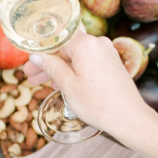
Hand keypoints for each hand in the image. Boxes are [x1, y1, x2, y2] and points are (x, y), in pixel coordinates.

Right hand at [22, 32, 146, 134]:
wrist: (128, 117)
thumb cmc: (97, 103)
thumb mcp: (68, 85)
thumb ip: (51, 67)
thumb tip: (36, 56)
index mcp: (86, 44)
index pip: (56, 41)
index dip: (40, 53)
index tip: (29, 65)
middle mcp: (98, 43)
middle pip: (66, 49)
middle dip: (48, 63)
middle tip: (31, 76)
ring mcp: (106, 53)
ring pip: (76, 57)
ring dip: (60, 69)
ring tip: (44, 84)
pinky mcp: (111, 64)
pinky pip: (87, 63)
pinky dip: (74, 71)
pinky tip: (62, 85)